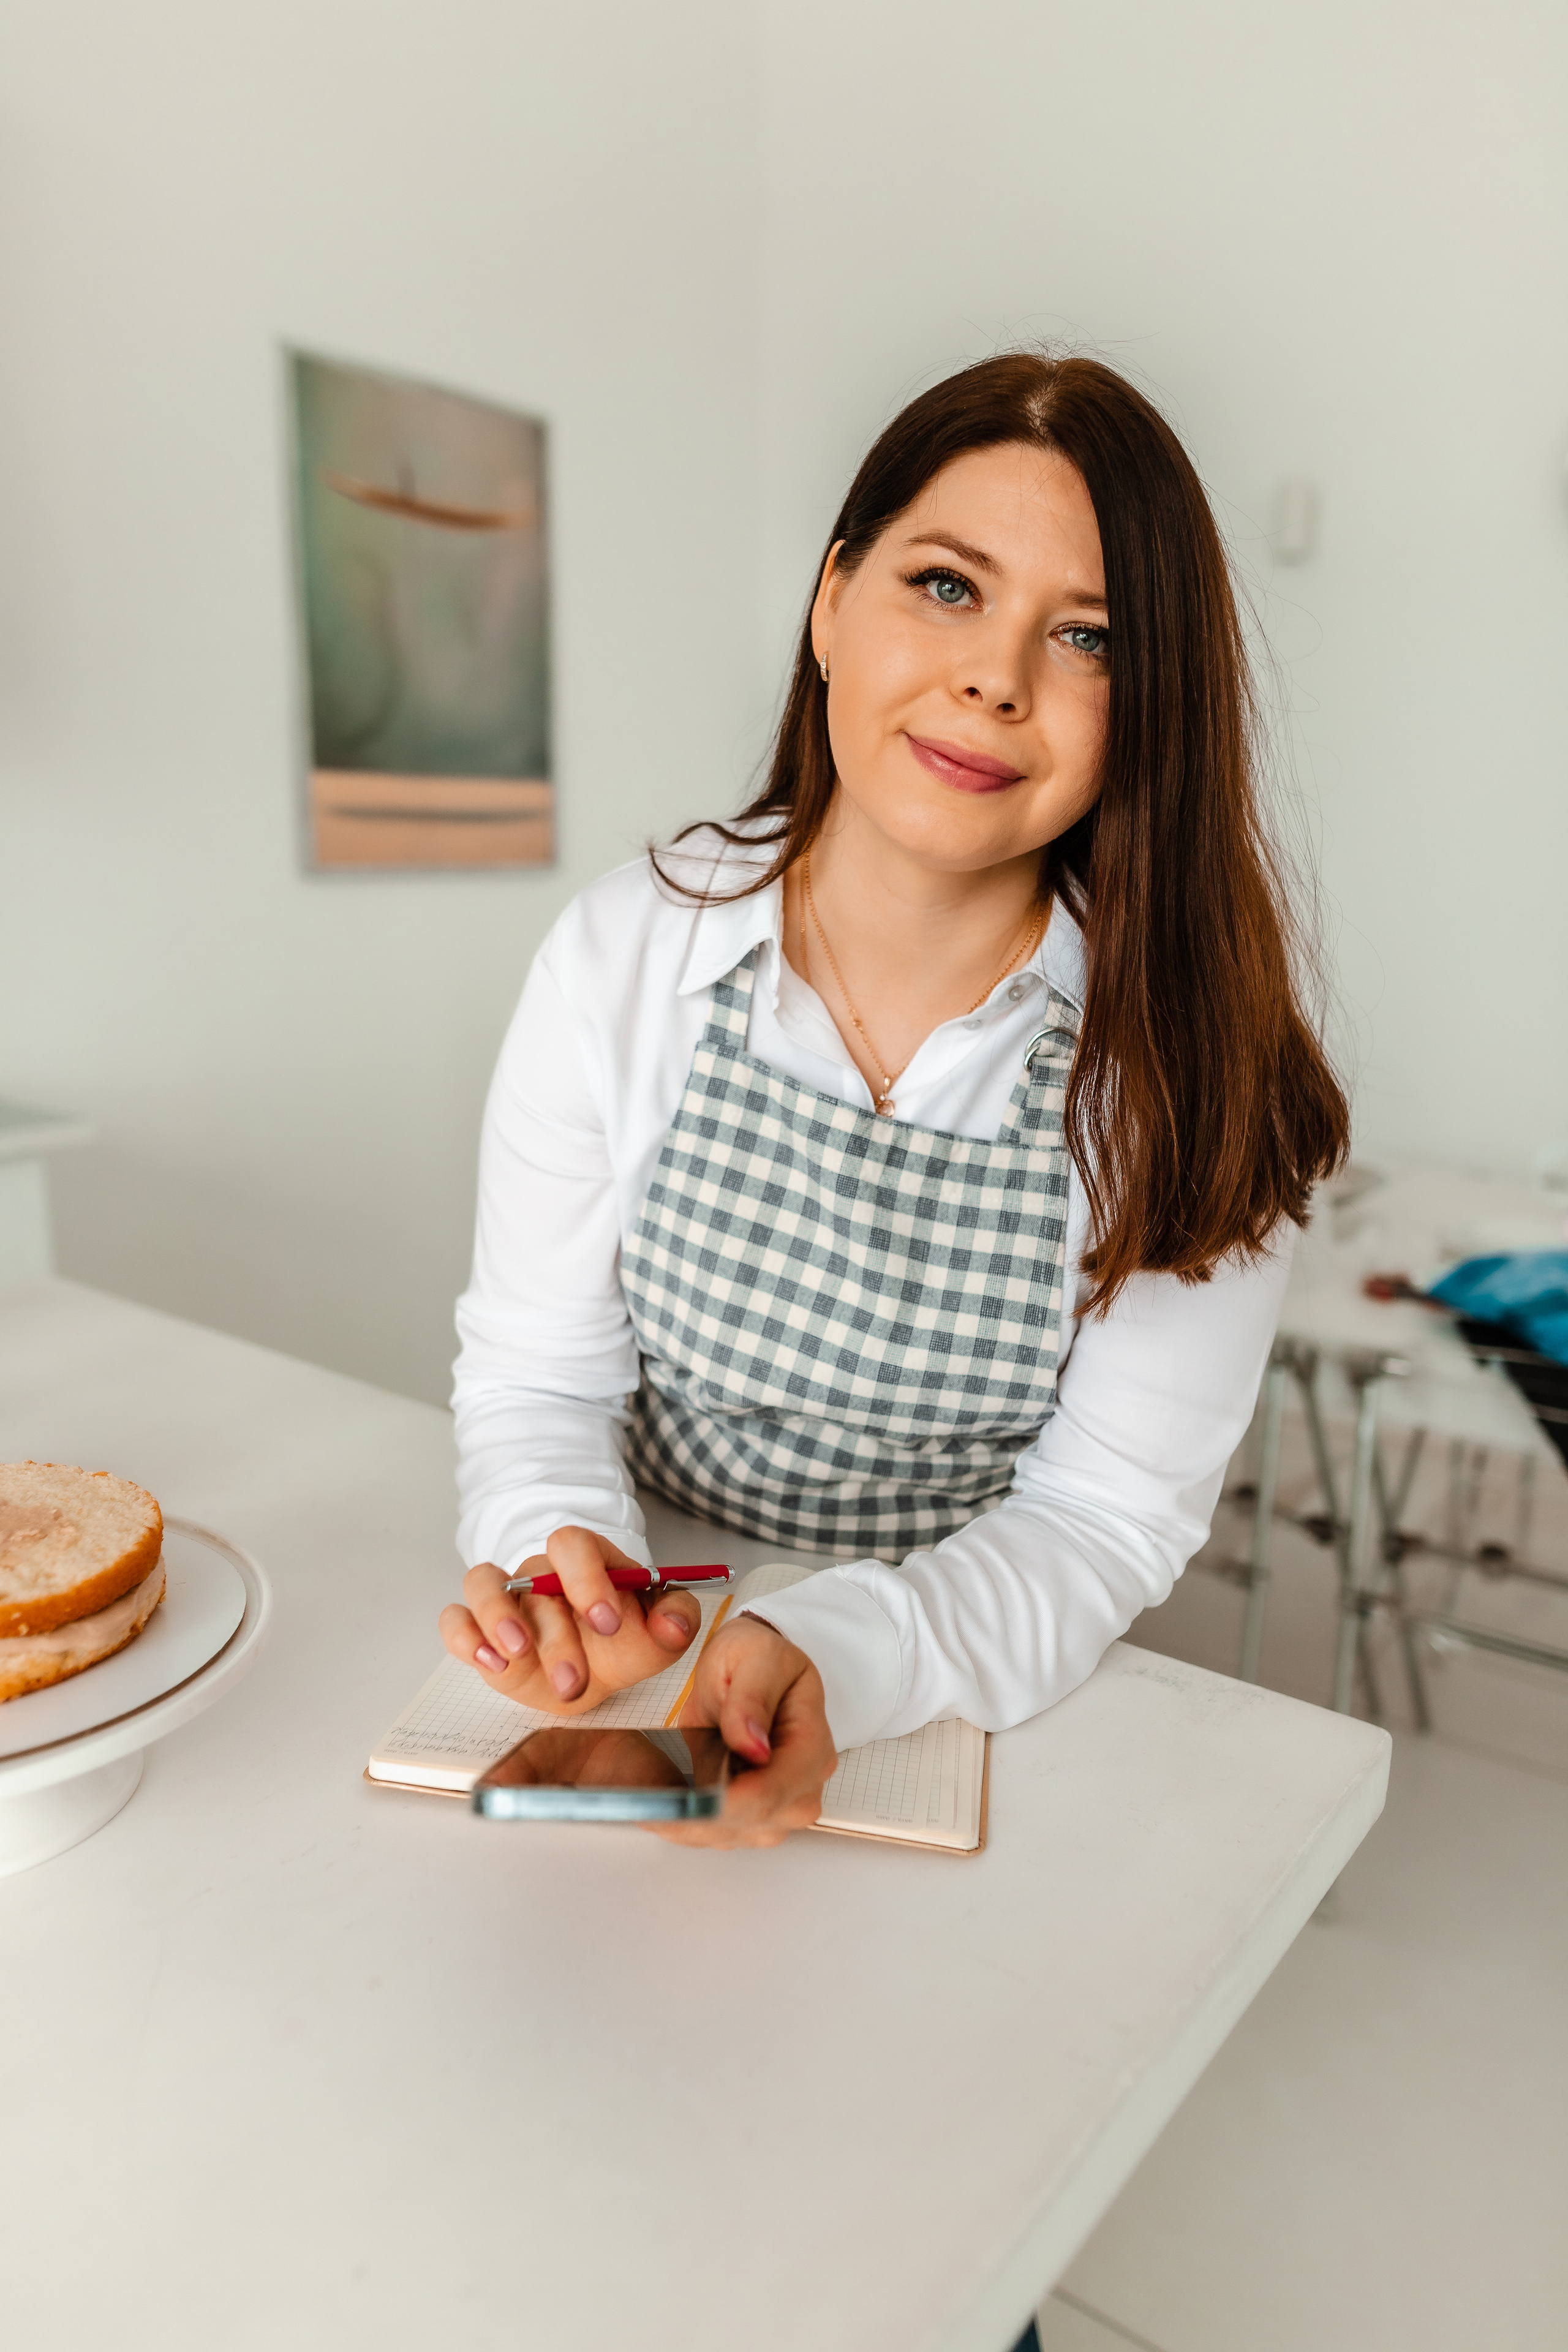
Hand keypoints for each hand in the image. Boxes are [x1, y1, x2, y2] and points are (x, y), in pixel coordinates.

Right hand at [438, 1526, 700, 1712]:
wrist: (589, 1670)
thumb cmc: (619, 1643)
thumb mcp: (657, 1636)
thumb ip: (676, 1621)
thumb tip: (675, 1621)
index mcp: (586, 1561)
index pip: (575, 1544)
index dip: (587, 1578)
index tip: (608, 1622)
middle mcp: (541, 1573)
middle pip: (535, 1577)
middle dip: (556, 1635)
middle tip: (574, 1679)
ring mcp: (506, 1599)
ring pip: (483, 1583)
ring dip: (498, 1617)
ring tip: (518, 1654)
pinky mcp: (479, 1632)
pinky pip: (455, 1620)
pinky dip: (466, 1638)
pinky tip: (490, 1663)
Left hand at [652, 1615, 836, 1848]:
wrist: (747, 1667)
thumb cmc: (757, 1657)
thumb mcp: (754, 1655)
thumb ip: (752, 1697)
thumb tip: (752, 1744)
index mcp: (811, 1740)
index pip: (778, 1789)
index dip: (733, 1801)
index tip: (692, 1800)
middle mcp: (803, 1780)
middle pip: (760, 1822)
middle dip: (709, 1818)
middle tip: (659, 1805)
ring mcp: (780, 1801)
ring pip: (739, 1835)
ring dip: (696, 1826)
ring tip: (655, 1807)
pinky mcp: (752, 1810)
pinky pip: (722, 1832)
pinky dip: (690, 1825)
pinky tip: (662, 1810)